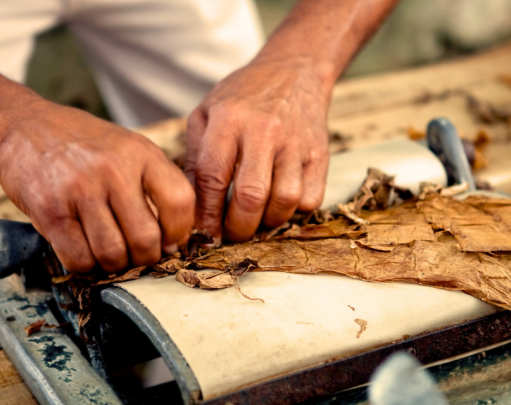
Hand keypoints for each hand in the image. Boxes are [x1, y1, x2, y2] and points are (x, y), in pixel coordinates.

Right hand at [0, 101, 193, 272]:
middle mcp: (113, 169)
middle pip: (146, 238)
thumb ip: (152, 183)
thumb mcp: (126, 147)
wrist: (21, 126)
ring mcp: (80, 189)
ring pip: (112, 254)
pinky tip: (84, 251)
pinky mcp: (49, 210)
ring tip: (109, 253)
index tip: (169, 241)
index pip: (180, 202)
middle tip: (135, 255)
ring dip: (113, 265)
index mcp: (140, 152)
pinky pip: (78, 258)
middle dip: (144, 258)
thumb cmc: (81, 144)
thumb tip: (173, 239)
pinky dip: (85, 265)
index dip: (179, 232)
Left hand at [185, 60, 330, 241]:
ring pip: (285, 201)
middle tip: (231, 233)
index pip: (213, 177)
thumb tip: (190, 205)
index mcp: (229, 119)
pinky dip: (295, 211)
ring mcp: (296, 142)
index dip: (206, 214)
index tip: (204, 234)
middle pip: (251, 196)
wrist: (294, 71)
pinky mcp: (320, 154)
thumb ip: (195, 156)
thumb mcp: (207, 112)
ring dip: (268, 222)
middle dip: (238, 227)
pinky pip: (311, 199)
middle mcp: (264, 130)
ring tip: (256, 219)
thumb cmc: (243, 97)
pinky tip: (280, 202)